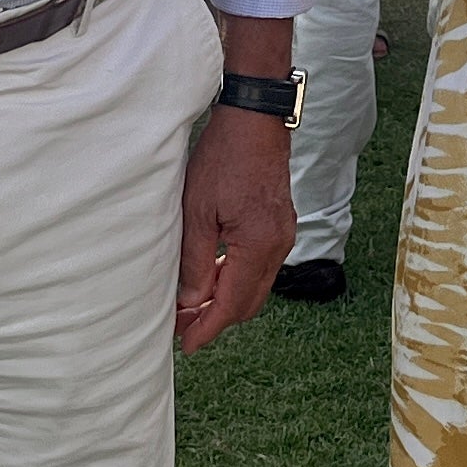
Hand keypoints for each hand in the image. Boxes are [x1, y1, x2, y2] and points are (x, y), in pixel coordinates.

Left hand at [175, 108, 294, 353]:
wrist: (255, 120)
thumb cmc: (224, 158)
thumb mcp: (197, 210)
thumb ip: (196, 261)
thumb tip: (191, 303)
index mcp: (258, 246)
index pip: (232, 304)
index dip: (208, 329)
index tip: (187, 346)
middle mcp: (278, 246)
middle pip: (249, 303)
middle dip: (217, 319)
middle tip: (183, 327)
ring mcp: (283, 236)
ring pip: (256, 287)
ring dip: (227, 300)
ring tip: (193, 305)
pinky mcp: (281, 225)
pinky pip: (261, 267)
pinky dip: (237, 279)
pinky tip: (214, 276)